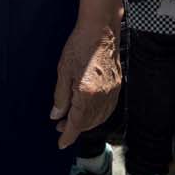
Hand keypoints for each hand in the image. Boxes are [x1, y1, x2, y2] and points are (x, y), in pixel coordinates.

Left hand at [50, 22, 120, 148]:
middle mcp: (102, 96)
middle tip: (60, 125)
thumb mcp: (63, 71)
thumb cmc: (79, 45)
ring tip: (72, 118)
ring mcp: (112, 92)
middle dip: (74, 128)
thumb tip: (56, 115)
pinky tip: (89, 111)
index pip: (77, 123)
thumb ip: (61, 97)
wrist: (101, 30)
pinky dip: (98, 115)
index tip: (61, 144)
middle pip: (89, 122)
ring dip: (86, 122)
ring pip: (100, 117)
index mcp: (86, 93)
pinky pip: (108, 108)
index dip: (68, 136)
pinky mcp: (117, 86)